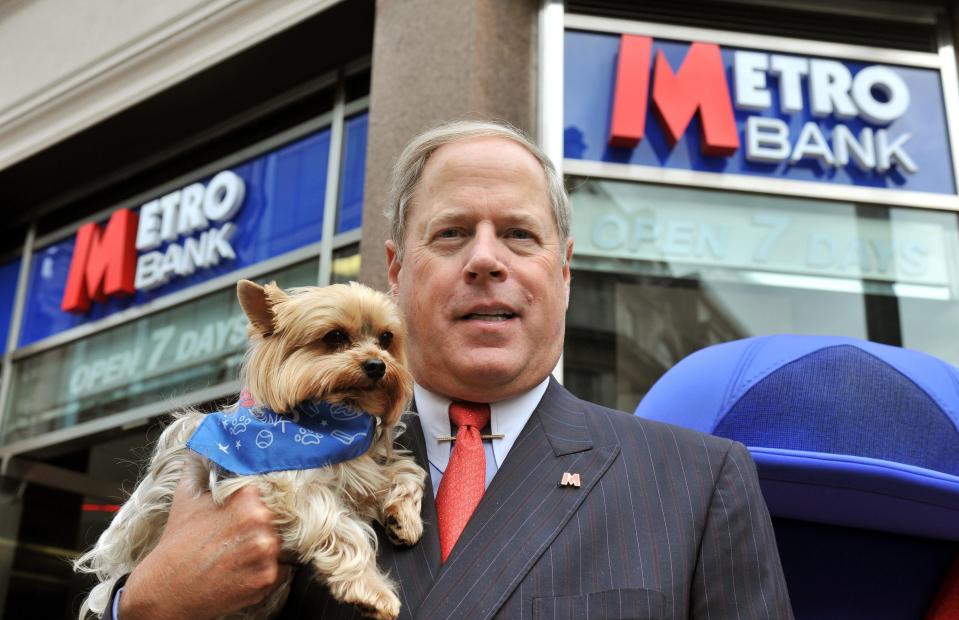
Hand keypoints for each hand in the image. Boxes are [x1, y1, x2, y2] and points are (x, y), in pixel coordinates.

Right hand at [119, 478, 290, 619]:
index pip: (266, 495)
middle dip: (258, 529)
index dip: (253, 506)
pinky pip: (281, 570)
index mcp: (247, 498)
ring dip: (263, 550)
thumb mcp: (186, 498)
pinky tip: (240, 572)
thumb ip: (199, 467)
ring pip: (278, 545)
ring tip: (235, 556)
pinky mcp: (267, 578)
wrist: (165, 590)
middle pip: (274, 521)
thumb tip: (202, 446)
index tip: (242, 516)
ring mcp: (265, 552)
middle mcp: (261, 522)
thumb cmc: (176, 544)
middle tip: (234, 539)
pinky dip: (265, 571)